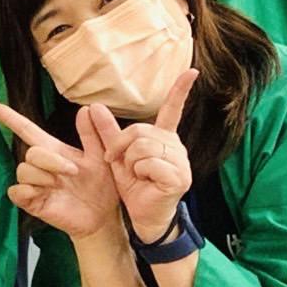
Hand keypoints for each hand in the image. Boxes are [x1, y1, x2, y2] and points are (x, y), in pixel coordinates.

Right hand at [0, 102, 121, 241]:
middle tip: (72, 171)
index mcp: (54, 151)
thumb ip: (91, 134)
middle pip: (30, 152)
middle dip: (49, 160)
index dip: (10, 118)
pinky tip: (43, 194)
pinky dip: (27, 191)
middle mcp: (41, 166)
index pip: (27, 130)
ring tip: (60, 185)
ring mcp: (36, 185)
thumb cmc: (103, 186)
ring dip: (43, 176)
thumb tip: (85, 108)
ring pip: (23, 171)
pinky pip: (16, 192)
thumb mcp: (101, 157)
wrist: (105, 217)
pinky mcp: (33, 203)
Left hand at [89, 69, 197, 244]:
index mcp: (163, 137)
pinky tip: (146, 182)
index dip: (181, 90)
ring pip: (143, 147)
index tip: (193, 71)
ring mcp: (180, 161)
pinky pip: (149, 163)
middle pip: (140, 130)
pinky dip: (140, 173)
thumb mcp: (117, 156)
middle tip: (120, 163)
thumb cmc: (134, 186)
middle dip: (121, 147)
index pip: (173, 109)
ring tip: (137, 175)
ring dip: (131, 163)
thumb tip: (93, 106)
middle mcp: (175, 145)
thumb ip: (107, 132)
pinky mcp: (179, 176)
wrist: (143, 215)